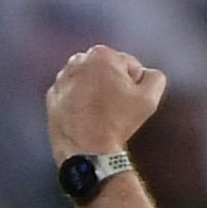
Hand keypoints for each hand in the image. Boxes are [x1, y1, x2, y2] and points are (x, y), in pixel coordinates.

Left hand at [46, 45, 167, 160]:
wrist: (87, 153)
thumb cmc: (118, 123)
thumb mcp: (149, 98)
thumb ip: (155, 77)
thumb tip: (147, 74)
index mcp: (100, 55)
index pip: (127, 65)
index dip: (133, 85)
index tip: (129, 101)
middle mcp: (76, 62)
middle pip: (105, 71)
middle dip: (112, 85)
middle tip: (116, 109)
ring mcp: (61, 80)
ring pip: (87, 82)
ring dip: (95, 93)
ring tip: (100, 115)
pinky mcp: (51, 99)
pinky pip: (71, 96)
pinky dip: (78, 104)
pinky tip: (86, 119)